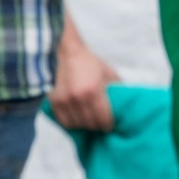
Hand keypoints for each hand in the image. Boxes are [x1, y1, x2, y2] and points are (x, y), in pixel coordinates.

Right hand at [49, 21, 116, 135]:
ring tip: (89, 121)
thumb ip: (117, 90)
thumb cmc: (90, 63)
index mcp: (93, 91)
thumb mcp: (108, 73)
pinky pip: (64, 122)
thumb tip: (124, 106)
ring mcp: (65, 101)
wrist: (67, 53)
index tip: (110, 124)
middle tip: (100, 124)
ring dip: (85, 125)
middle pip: (91, 124)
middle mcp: (78, 98)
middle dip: (98, 126)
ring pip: (77, 125)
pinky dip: (72, 123)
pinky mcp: (55, 102)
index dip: (108, 125)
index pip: (103, 119)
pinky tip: (77, 118)